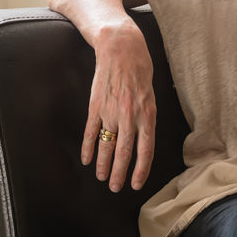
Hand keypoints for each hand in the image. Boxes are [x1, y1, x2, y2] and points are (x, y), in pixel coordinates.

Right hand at [81, 22, 156, 191]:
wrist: (121, 48)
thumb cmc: (140, 69)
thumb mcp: (150, 93)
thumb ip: (146, 116)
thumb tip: (142, 139)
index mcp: (147, 113)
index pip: (145, 149)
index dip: (140, 169)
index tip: (136, 184)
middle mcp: (129, 115)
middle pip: (124, 152)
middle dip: (120, 173)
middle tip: (116, 188)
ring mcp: (110, 111)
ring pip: (106, 145)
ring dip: (103, 164)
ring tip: (102, 178)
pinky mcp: (96, 106)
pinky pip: (90, 131)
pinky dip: (88, 147)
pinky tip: (86, 159)